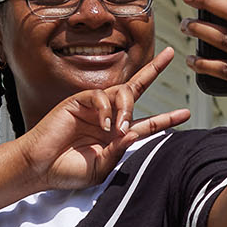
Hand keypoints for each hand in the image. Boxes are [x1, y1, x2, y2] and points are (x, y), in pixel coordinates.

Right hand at [18, 47, 190, 191]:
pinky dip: (106, 110)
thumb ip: (119, 152)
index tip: (185, 113)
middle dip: (153, 70)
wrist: (41, 169)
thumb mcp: (101, 168)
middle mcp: (108, 118)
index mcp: (116, 135)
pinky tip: (103, 126)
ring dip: (127, 107)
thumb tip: (133, 133)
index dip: (166, 118)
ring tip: (119, 128)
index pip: (146, 123)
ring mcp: (93, 108)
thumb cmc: (68, 171)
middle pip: (135, 89)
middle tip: (168, 55)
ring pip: (121, 92)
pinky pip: (99, 96)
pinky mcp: (77, 101)